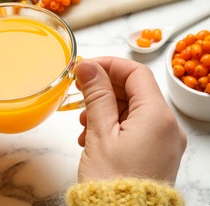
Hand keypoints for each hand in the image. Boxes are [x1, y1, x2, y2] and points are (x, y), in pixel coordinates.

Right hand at [75, 57, 186, 183]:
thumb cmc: (111, 181)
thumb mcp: (100, 132)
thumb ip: (96, 95)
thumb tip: (88, 66)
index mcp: (157, 116)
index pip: (136, 73)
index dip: (109, 65)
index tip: (86, 68)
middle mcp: (166, 126)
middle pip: (135, 91)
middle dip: (104, 90)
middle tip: (80, 96)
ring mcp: (163, 141)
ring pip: (133, 110)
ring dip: (106, 109)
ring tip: (83, 124)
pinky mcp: (156, 152)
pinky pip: (135, 128)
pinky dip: (113, 125)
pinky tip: (93, 137)